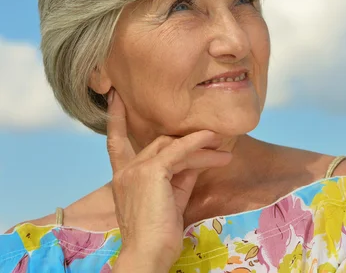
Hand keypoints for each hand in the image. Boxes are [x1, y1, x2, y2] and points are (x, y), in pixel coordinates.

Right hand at [106, 89, 232, 271]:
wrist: (149, 254)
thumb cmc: (158, 234)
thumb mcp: (170, 199)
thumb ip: (179, 177)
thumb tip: (196, 160)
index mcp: (122, 177)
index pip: (115, 141)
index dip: (116, 118)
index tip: (115, 96)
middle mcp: (125, 170)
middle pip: (160, 143)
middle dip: (189, 140)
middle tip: (216, 139)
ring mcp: (136, 170)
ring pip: (174, 147)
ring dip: (202, 147)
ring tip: (225, 150)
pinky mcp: (151, 172)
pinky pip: (180, 152)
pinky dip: (199, 147)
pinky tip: (216, 147)